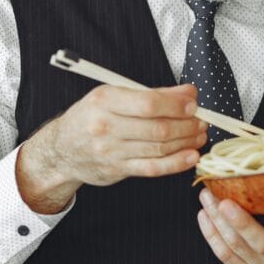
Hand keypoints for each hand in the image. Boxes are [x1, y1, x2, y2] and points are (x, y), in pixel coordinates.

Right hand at [17, 83, 207, 212]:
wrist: (62, 150)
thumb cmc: (92, 117)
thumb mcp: (113, 95)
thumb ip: (151, 94)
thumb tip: (187, 93)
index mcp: (105, 101)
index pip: (148, 103)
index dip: (176, 105)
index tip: (193, 104)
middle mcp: (106, 126)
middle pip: (157, 128)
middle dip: (187, 125)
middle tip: (202, 121)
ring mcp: (111, 151)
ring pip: (159, 149)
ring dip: (186, 142)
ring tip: (199, 135)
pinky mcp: (118, 170)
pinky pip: (153, 168)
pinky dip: (176, 164)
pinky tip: (191, 156)